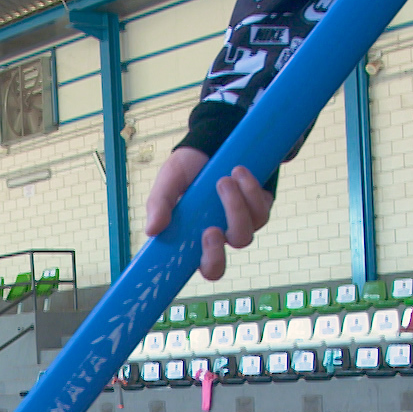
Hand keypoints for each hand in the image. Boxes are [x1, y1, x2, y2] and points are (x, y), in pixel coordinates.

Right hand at [144, 146, 273, 281]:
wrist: (210, 144)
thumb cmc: (186, 170)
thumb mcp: (168, 182)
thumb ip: (159, 204)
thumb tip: (151, 231)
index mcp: (198, 239)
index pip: (210, 267)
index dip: (212, 261)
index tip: (206, 234)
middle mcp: (224, 234)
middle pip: (233, 250)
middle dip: (226, 235)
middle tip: (213, 224)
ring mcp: (244, 222)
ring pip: (247, 230)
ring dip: (236, 204)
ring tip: (224, 178)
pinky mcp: (260, 206)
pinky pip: (261, 209)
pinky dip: (251, 190)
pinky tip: (239, 171)